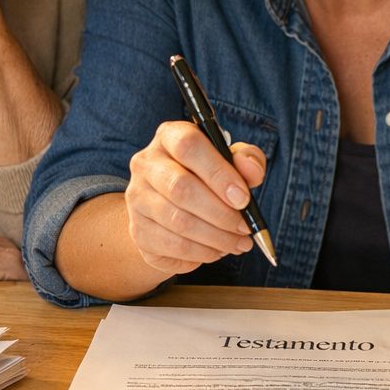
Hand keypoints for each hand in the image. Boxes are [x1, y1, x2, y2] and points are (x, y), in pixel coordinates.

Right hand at [125, 120, 266, 274]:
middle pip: (181, 187)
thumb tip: (252, 171)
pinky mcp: (138, 230)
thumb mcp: (230, 162)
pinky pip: (173, 245)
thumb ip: (246, 160)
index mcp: (169, 137)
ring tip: (239, 242)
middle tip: (245, 227)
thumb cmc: (205, 179)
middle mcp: (146, 164)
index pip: (188, 146)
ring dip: (217, 237)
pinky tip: (219, 249)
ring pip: (178, 221)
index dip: (218, 173)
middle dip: (221, 213)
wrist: (170, 211)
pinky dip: (203, 252)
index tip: (243, 198)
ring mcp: (137, 198)